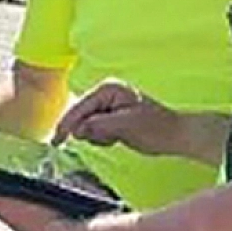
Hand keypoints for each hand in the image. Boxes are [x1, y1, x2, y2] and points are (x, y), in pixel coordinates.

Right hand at [53, 81, 181, 156]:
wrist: (174, 135)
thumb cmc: (156, 128)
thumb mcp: (126, 126)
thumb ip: (99, 126)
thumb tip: (76, 130)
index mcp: (108, 89)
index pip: (79, 108)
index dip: (67, 125)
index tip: (57, 141)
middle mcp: (105, 93)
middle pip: (79, 115)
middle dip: (88, 132)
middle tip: (109, 140)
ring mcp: (107, 104)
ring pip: (85, 124)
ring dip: (97, 136)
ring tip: (117, 138)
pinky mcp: (109, 115)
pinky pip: (93, 129)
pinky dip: (101, 138)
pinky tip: (116, 139)